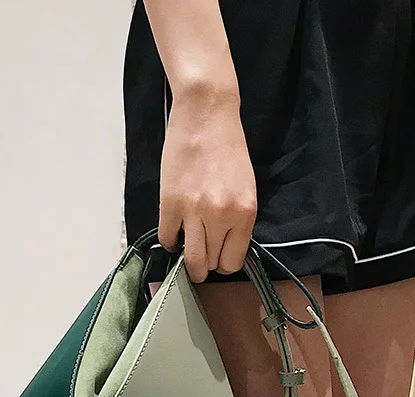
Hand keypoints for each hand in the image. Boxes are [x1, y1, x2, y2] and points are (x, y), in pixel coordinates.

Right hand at [157, 84, 256, 283]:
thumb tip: (224, 245)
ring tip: (187, 250)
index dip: (224, 263)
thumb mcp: (246, 187)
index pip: (233, 261)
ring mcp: (193, 212)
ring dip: (188, 262)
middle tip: (202, 256)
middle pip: (211, 264)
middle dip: (206, 264)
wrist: (206, 114)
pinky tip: (174, 230)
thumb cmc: (228, 147)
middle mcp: (221, 217)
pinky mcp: (170, 204)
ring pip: (190, 260)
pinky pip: (168, 238)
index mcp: (244, 213)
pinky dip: (170, 240)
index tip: (218, 257)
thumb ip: (238, 219)